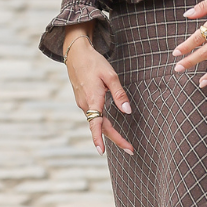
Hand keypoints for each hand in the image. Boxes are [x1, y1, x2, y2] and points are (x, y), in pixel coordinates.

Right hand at [63, 24, 133, 154]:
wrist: (76, 54)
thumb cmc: (94, 63)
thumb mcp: (110, 76)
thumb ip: (119, 94)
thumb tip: (127, 111)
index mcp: (93, 99)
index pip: (96, 124)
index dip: (98, 139)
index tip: (101, 152)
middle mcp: (86, 105)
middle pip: (101, 127)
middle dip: (116, 139)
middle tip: (131, 150)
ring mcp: (83, 103)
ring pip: (97, 122)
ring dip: (110, 133)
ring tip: (124, 142)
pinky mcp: (83, 101)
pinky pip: (94, 116)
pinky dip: (103, 125)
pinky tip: (109, 128)